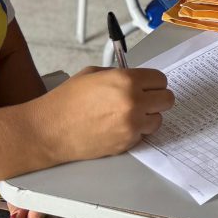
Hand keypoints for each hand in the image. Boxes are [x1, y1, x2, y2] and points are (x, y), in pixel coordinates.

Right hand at [25, 65, 171, 163]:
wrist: (49, 130)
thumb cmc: (66, 101)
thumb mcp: (94, 74)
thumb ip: (121, 75)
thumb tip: (137, 79)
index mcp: (126, 81)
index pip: (161, 79)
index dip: (154, 82)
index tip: (148, 86)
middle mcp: (134, 102)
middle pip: (167, 100)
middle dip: (156, 99)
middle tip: (144, 100)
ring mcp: (132, 125)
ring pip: (158, 120)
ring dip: (148, 117)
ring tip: (128, 114)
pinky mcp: (127, 143)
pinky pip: (143, 134)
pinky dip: (136, 131)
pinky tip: (117, 126)